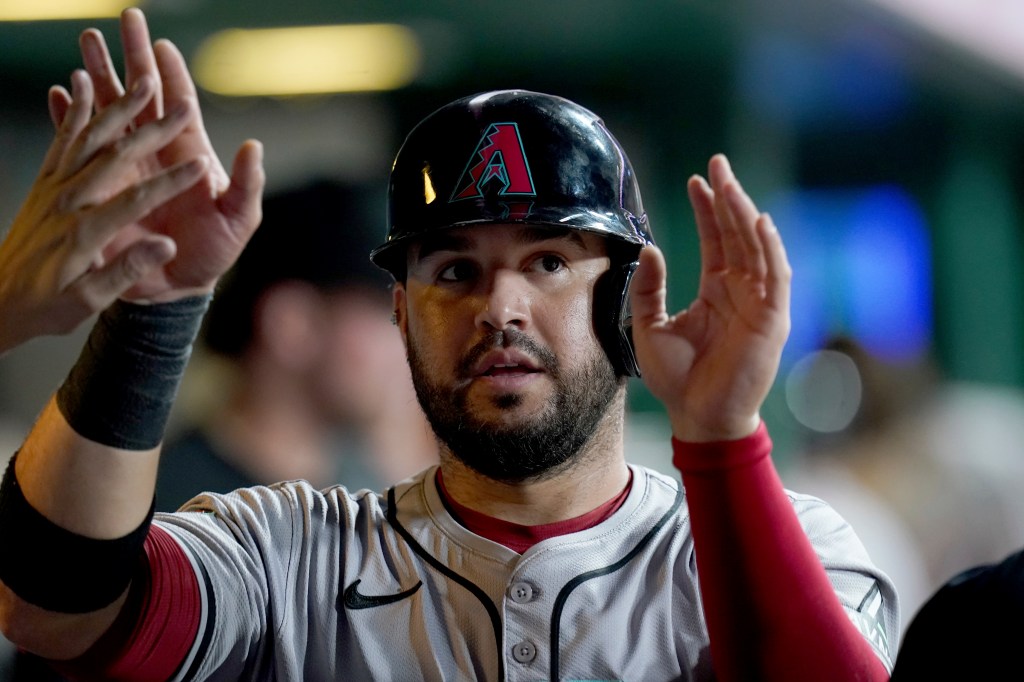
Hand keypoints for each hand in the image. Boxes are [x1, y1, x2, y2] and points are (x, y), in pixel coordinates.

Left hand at [0, 68, 196, 354]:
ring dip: (117, 106)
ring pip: (89, 136)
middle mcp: (67, 202)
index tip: (202, 167)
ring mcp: (53, 188)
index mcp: (85, 233)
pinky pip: (61, 138)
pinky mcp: (43, 183)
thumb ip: (127, 271)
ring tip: (142, 78)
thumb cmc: (48, 307)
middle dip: (152, 128)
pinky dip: (73, 108)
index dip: (172, 182)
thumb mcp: (87, 301)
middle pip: (116, 155)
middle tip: (183, 106)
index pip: (137, 200)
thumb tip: (166, 246)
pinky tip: (81, 82)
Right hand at [42, 8, 263, 303]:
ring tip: (84, 47)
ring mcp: (126, 166)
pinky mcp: (102, 186)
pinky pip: (81, 148)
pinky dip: (69, 122)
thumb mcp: (240, 219)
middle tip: (119, 22)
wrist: (178, 288)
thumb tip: (254, 146)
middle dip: (129, 58)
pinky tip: (59, 96)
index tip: (161, 43)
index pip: (180, 104)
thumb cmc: (215, 252)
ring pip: (108, 111)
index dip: (171, 74)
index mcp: (188, 153)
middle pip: (141, 95)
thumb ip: (247, 184)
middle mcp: (156, 152)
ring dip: (96, 79)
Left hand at [629, 154, 791, 441]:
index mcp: (716, 290)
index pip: (715, 239)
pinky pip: (776, 278)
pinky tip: (759, 222)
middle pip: (737, 234)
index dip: (708, 208)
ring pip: (756, 248)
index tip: (697, 179)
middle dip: (729, 198)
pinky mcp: (772, 320)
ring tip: (729, 184)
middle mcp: (741, 291)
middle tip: (717, 163)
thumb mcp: (649, 326)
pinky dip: (771, 249)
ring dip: (745, 214)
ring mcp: (759, 303)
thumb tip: (649, 249)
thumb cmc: (676, 378)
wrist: (696, 417)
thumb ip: (650, 288)